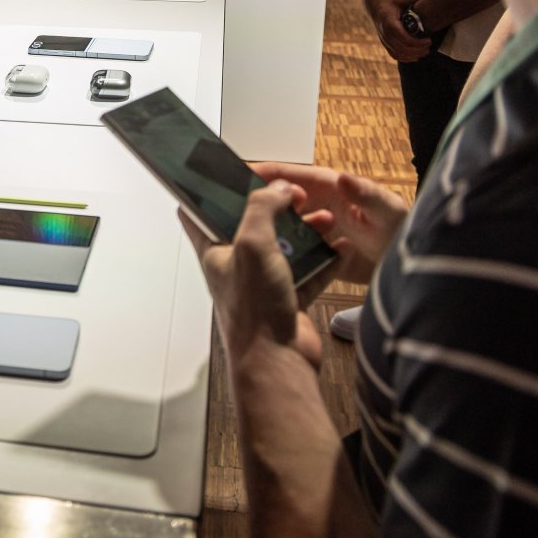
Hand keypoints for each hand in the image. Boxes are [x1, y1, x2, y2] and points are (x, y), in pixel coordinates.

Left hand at [181, 180, 332, 369]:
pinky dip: (325, 260)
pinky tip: (340, 248)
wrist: (278, 363)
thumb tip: (277, 189)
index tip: (225, 174)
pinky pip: (308, 272)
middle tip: (295, 195)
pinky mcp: (288, 299)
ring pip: (284, 247)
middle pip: (253, 226)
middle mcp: (236, 266)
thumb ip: (262, 208)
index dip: (209, 191)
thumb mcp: (252, 244)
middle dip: (275, 208)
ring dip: (305, 232)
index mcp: (214, 251)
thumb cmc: (254, 311)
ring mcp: (262, 283)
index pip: (197, 213)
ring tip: (325, 219)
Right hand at [250, 162, 408, 285]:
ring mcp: (320, 233)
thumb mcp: (389, 211)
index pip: (295, 176)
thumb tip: (343, 178)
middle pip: (284, 200)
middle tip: (235, 208)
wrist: (415, 272)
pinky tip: (267, 261)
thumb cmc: (405, 232)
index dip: (269, 173)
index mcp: (334, 190)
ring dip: (272, 231)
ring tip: (250, 237)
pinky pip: (297, 252)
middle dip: (261, 201)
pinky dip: (283, 254)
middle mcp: (322, 208)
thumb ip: (367, 194)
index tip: (243, 172)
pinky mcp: (321, 256)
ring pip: (286, 227)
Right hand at [366, 0, 431, 61]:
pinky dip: (405, 58)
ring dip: (413, 55)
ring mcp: (384, 39)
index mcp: (389, 22)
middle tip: (429, 46)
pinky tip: (415, 57)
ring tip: (425, 52)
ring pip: (399, 53)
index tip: (428, 40)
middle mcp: (385, 33)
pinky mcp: (384, 43)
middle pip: (402, 47)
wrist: (374, 6)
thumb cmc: (389, 2)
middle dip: (417, 49)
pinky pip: (394, 55)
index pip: (403, 37)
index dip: (417, 42)